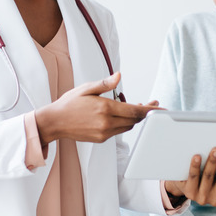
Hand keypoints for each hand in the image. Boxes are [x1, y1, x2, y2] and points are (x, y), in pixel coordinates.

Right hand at [34, 72, 159, 144]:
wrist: (55, 122)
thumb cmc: (69, 103)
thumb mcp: (87, 88)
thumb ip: (105, 84)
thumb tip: (119, 76)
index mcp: (105, 108)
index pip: (134, 111)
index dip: (150, 110)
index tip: (160, 108)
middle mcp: (106, 123)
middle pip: (134, 120)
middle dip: (144, 113)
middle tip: (150, 104)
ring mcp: (104, 133)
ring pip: (127, 126)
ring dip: (134, 118)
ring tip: (136, 107)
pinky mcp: (101, 139)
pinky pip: (118, 131)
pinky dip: (123, 123)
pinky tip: (121, 115)